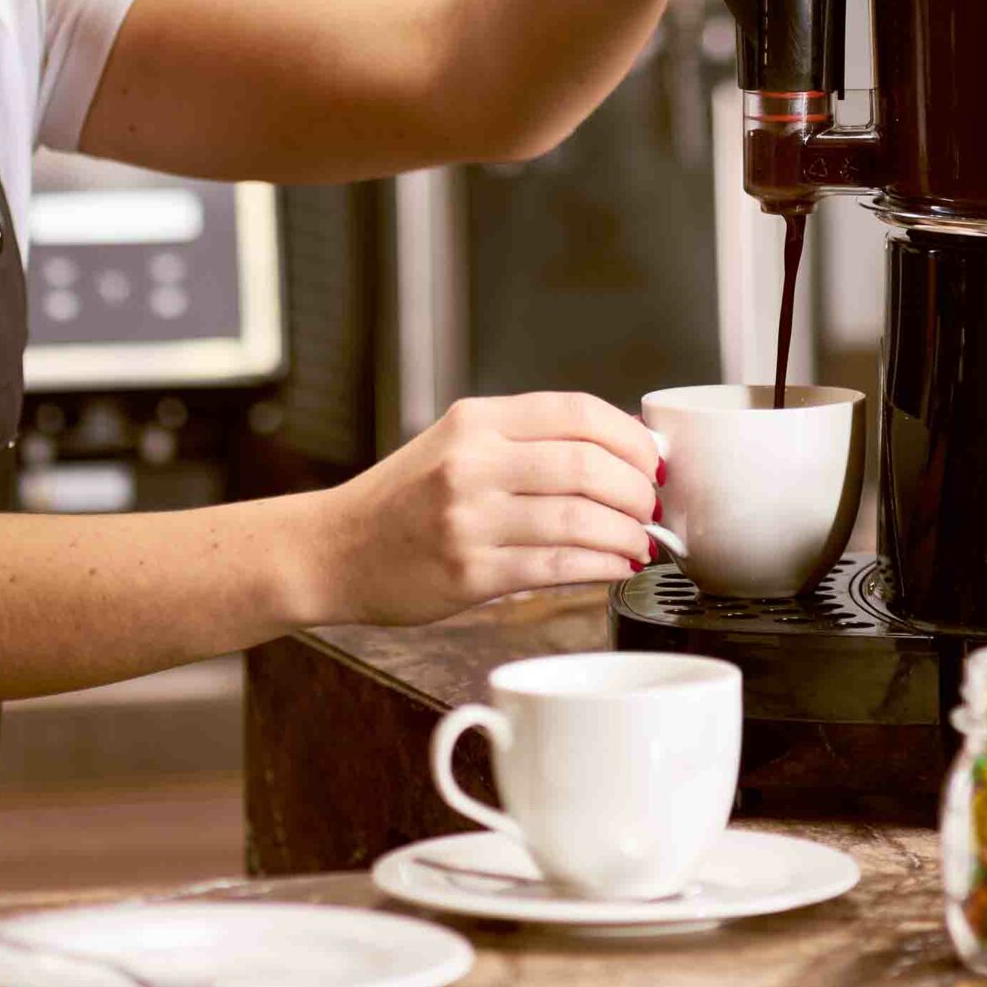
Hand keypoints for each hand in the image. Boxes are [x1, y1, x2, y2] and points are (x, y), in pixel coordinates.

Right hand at [307, 393, 658, 626]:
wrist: (333, 549)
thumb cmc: (402, 500)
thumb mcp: (454, 444)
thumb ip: (525, 442)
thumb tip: (620, 456)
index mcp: (474, 421)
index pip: (577, 412)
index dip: (631, 437)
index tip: (652, 460)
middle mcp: (471, 463)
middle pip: (588, 465)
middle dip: (638, 490)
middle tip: (653, 507)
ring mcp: (469, 519)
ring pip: (580, 519)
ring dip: (628, 533)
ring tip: (641, 541)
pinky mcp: (469, 573)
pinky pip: (558, 567)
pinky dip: (601, 566)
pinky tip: (616, 566)